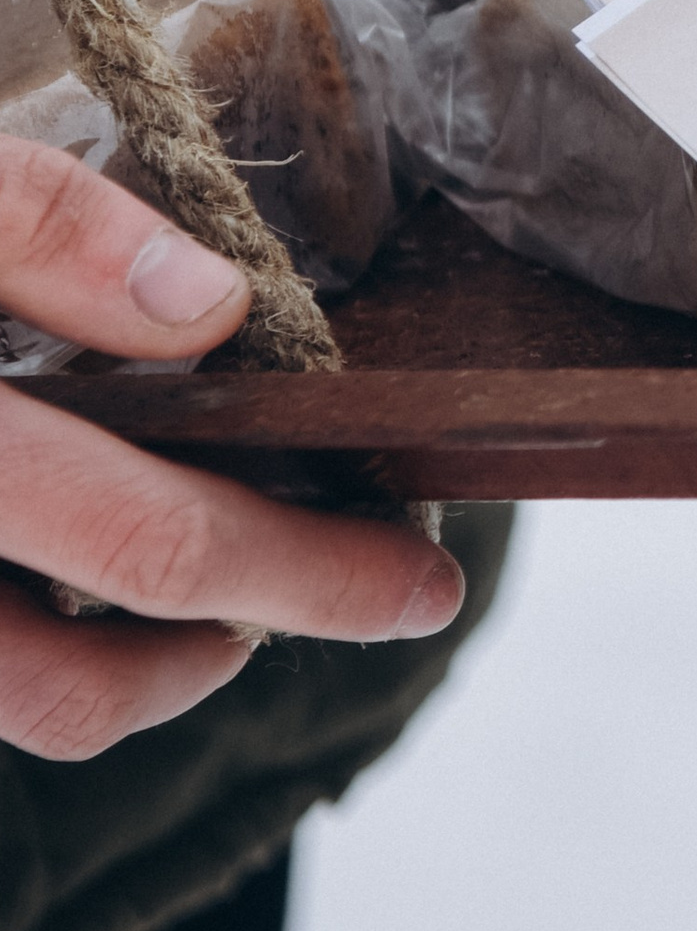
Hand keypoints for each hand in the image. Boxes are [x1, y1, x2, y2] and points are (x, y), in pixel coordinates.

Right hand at [0, 142, 462, 760]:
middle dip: (249, 636)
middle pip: (71, 681)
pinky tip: (89, 575)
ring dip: (131, 674)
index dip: (307, 575)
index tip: (421, 572)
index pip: (148, 546)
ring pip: (0, 698)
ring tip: (229, 605)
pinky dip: (34, 642)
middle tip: (382, 598)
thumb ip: (37, 231)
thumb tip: (205, 309)